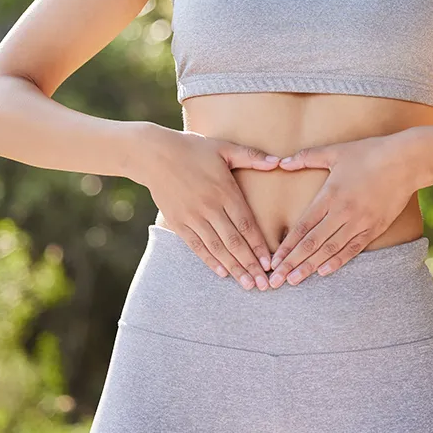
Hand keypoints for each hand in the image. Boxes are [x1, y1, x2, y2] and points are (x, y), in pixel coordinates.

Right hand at [139, 126, 280, 290]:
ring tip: (247, 284)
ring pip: (217, 248)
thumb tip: (279, 161)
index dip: (259, 246)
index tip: (271, 263)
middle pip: (234, 241)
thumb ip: (252, 157)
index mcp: (225, 190)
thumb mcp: (224, 148)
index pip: (247, 224)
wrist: (153, 155)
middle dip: (250, 265)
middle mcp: (210, 207)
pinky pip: (196, 246)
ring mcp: (192, 217)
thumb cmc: (192, 149)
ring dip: (234, 268)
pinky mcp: (177, 222)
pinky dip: (210, 261)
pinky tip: (222, 273)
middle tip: (264, 285)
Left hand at [267, 133, 414, 287]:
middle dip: (292, 263)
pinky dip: (337, 262)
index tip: (273, 261)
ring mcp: (360, 223)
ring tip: (295, 280)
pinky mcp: (375, 228)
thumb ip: (307, 157)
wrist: (406, 162)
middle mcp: (343, 213)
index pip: (303, 226)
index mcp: (330, 195)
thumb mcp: (335, 151)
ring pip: (331, 250)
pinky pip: (353, 249)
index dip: (287, 246)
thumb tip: (282, 162)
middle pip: (312, 243)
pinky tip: (324, 272)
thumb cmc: (369, 153)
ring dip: (311, 267)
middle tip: (276, 280)